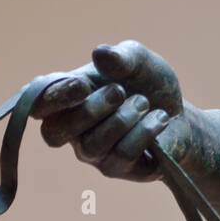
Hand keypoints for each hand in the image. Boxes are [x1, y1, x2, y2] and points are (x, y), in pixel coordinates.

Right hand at [33, 40, 184, 181]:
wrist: (181, 115)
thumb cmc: (150, 85)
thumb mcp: (141, 62)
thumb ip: (121, 57)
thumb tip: (100, 53)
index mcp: (68, 97)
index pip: (39, 104)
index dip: (54, 97)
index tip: (82, 85)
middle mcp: (72, 128)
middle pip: (56, 131)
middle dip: (91, 110)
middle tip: (120, 91)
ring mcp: (91, 151)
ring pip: (93, 145)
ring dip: (124, 119)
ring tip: (144, 102)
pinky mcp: (115, 168)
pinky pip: (121, 155)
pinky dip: (145, 131)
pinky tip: (159, 118)